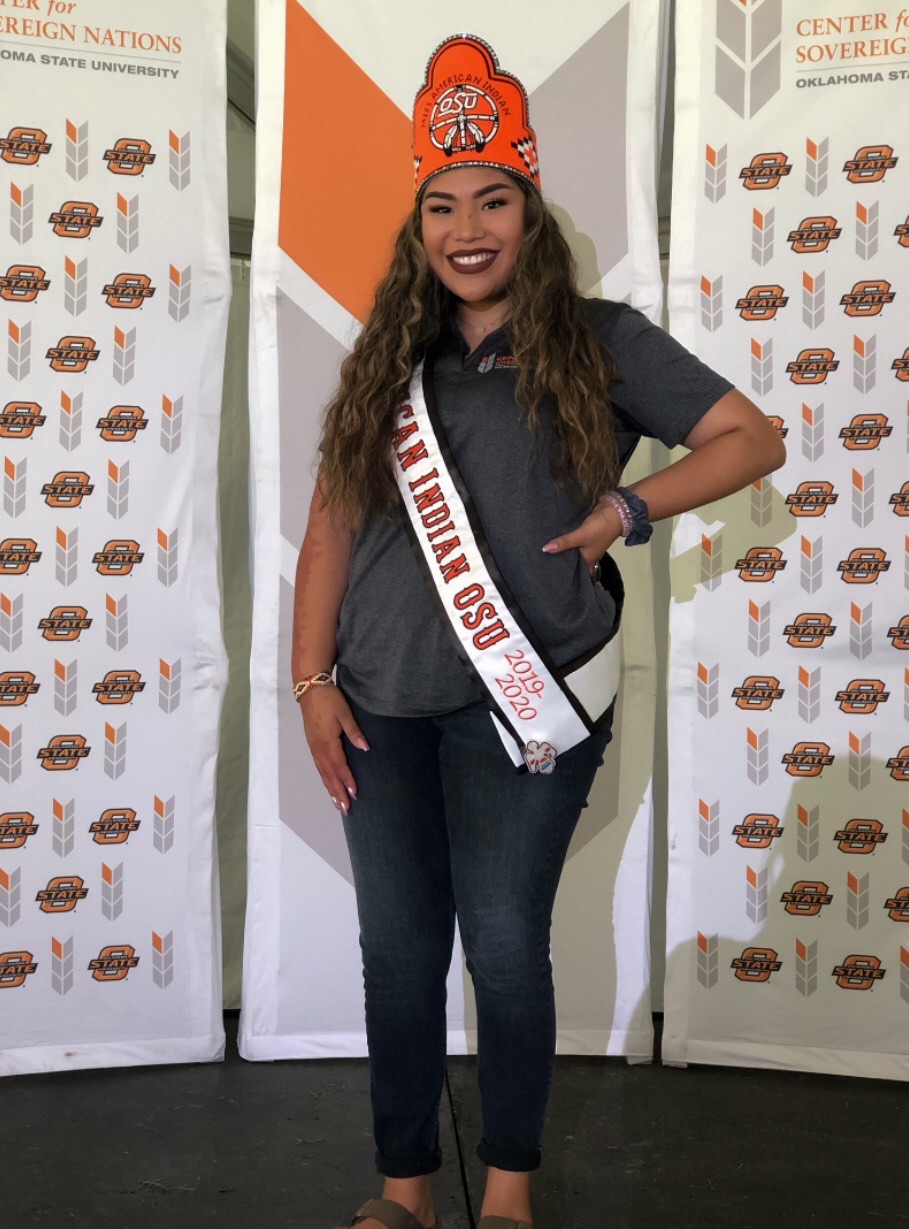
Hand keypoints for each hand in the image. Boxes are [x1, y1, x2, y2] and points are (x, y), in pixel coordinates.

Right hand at [299, 686, 368, 814]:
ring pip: (322, 773)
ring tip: (337, 803)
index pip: (339, 766)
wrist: (309, 689)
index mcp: (328, 742)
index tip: (355, 794)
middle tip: (345, 809)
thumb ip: (354, 732)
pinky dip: (324, 778)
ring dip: (330, 788)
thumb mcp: (345, 714)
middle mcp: (319, 748)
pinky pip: (319, 766)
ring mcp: (314, 747)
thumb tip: (366, 748)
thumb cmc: (329, 700)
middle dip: (337, 792)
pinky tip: (328, 783)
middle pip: (329, 775)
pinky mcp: (312, 744)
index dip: (347, 781)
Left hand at [542, 500, 623, 574]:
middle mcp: (587, 554)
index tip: (551, 578)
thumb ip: (564, 543)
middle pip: (572, 561)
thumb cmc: (599, 529)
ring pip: (571, 550)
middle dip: (560, 561)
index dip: (567, 576)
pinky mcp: (584, 534)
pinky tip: (553, 539)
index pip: (577, 574)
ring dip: (561, 550)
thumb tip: (544, 550)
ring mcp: (586, 544)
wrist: (614, 511)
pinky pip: (573, 540)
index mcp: (587, 560)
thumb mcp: (581, 537)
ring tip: (542, 552)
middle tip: (540, 564)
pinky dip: (565, 540)